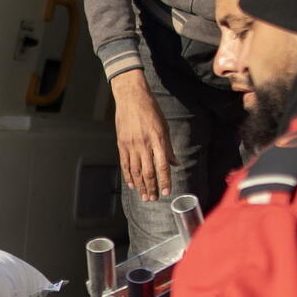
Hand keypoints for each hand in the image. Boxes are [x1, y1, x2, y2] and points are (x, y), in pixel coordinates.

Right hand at [111, 70, 172, 204]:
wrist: (131, 97)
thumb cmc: (150, 110)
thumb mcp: (164, 127)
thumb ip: (168, 148)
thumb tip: (175, 164)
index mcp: (158, 139)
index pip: (162, 166)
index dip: (164, 181)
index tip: (166, 192)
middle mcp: (144, 144)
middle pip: (148, 171)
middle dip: (151, 187)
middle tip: (153, 198)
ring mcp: (131, 144)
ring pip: (135, 170)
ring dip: (140, 185)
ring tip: (143, 195)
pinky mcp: (121, 143)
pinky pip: (125, 163)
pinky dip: (128, 175)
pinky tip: (132, 184)